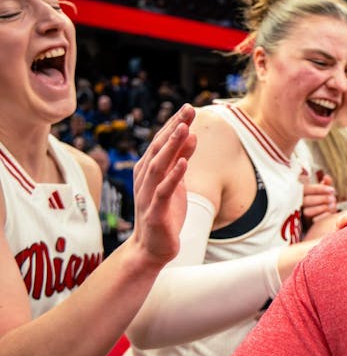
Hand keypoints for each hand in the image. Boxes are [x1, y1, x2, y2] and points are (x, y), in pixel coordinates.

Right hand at [129, 104, 196, 265]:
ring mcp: (148, 194)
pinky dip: (173, 176)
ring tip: (185, 129)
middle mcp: (145, 179)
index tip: (189, 107)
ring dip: (172, 147)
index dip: (174, 125)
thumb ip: (181, 159)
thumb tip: (191, 135)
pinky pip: (164, 191)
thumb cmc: (164, 213)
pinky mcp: (155, 212)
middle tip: (188, 110)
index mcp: (149, 170)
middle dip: (174, 128)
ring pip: (159, 166)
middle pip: (159, 149)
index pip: (162, 142)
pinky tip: (183, 164)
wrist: (152, 247)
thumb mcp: (176, 182)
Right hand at [302, 174, 336, 219]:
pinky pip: (313, 221)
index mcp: (301, 193)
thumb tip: (327, 177)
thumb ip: (325, 184)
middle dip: (322, 199)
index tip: (332, 190)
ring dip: (321, 208)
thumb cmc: (321, 201)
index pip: (306, 189)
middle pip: (306, 200)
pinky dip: (323, 216)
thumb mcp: (323, 191)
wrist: (322, 217)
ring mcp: (301, 215)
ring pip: (307, 212)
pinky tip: (330, 213)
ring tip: (332, 205)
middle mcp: (298, 204)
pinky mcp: (307, 225)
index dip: (319, 189)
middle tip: (333, 198)